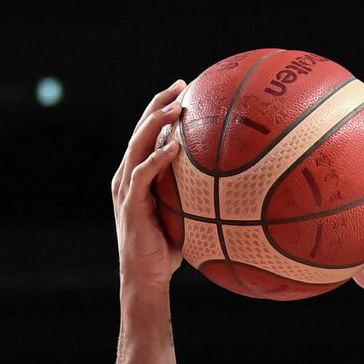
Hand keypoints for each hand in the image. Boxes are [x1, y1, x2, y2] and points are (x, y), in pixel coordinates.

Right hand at [112, 81, 187, 289]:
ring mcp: (126, 189)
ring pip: (137, 145)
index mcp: (137, 174)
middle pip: (140, 130)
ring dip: (155, 123)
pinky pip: (142, 175)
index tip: (184, 90)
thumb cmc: (168, 250)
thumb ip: (198, 194)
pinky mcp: (130, 204)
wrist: (146, 278)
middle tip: (180, 85)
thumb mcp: (185, 215)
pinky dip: (157, 158)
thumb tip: (237, 183)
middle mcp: (127, 176)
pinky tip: (174, 147)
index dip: (162, 109)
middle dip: (159, 104)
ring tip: (175, 106)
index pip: (147, 134)